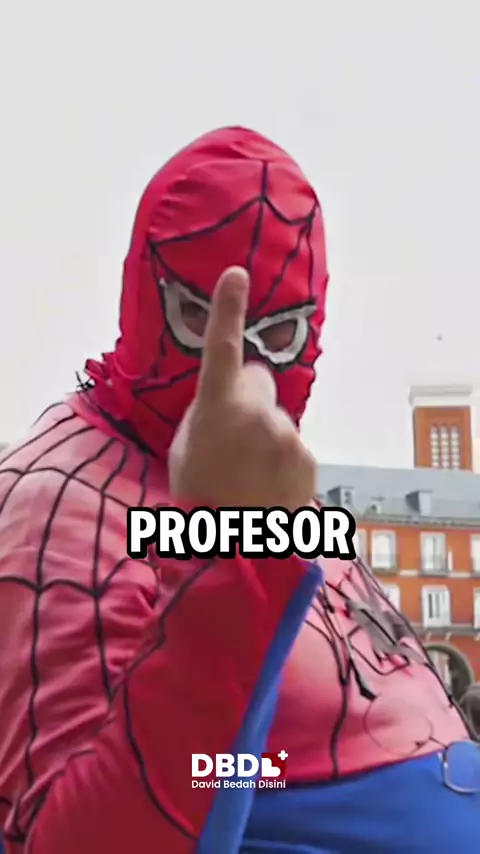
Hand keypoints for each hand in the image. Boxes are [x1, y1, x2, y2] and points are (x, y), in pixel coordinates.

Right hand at [168, 267, 315, 509]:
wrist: (233, 549)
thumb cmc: (198, 498)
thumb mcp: (186, 449)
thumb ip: (208, 415)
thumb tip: (229, 405)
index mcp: (216, 409)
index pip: (222, 349)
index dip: (227, 310)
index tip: (237, 274)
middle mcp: (257, 414)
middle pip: (259, 383)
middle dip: (250, 400)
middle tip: (234, 441)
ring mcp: (286, 435)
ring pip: (276, 419)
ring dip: (267, 437)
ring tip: (251, 477)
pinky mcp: (307, 455)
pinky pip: (293, 445)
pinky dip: (284, 461)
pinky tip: (269, 487)